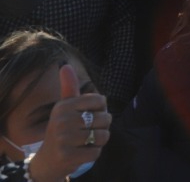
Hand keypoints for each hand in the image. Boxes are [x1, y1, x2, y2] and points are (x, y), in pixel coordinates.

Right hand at [25, 65, 109, 181]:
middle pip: (105, 118)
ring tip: (85, 141)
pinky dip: (93, 153)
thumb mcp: (65, 108)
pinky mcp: (67, 156)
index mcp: (64, 105)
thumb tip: (65, 65)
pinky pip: (96, 152)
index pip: (101, 100)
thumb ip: (69, 88)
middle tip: (86, 132)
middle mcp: (62, 120)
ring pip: (103, 135)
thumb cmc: (64, 129)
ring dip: (99, 141)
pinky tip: (81, 152)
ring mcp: (63, 139)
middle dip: (102, 127)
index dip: (101, 110)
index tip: (88, 115)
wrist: (48, 160)